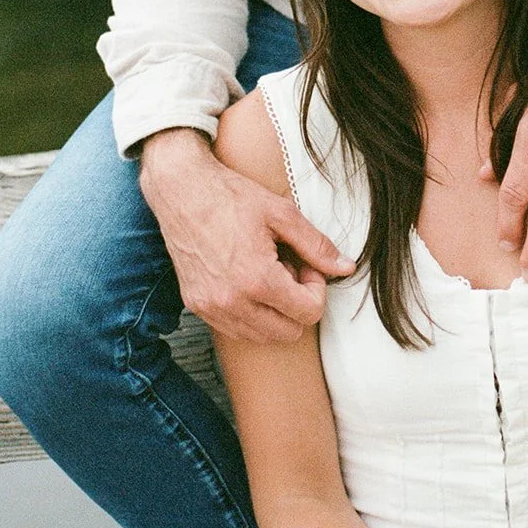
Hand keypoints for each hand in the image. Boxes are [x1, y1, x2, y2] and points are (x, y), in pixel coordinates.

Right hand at [140, 128, 353, 342]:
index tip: (305, 265)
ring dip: (274, 312)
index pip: (309, 313)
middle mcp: (231, 302)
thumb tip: (346, 267)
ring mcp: (211, 308)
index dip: (316, 288)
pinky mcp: (196, 307)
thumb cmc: (230, 196)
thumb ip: (317, 246)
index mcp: (257, 280)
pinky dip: (251, 313)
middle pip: (288, 333)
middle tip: (289, 270)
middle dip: (297, 304)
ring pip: (262, 337)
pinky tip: (247, 280)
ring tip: (267, 274)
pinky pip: (235, 329)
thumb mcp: (282, 214)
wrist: (181, 190)